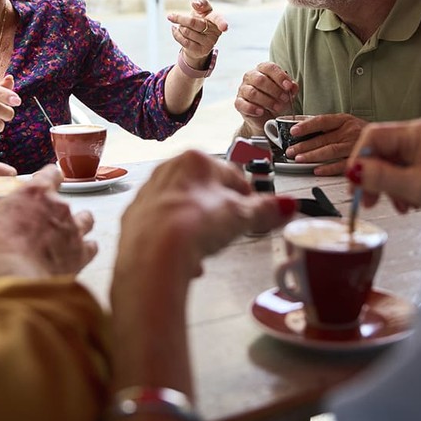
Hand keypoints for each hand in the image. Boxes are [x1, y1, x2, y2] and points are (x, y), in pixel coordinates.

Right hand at [0, 165, 97, 279]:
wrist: (14, 279)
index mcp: (35, 193)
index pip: (50, 174)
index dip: (49, 177)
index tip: (47, 180)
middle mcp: (59, 206)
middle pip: (65, 202)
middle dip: (54, 211)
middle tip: (41, 224)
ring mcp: (73, 229)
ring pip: (85, 220)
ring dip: (77, 225)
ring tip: (66, 235)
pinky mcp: (81, 254)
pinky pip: (91, 248)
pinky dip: (84, 250)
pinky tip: (75, 256)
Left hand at [116, 151, 295, 282]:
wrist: (154, 253)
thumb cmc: (195, 224)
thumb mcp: (241, 217)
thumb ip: (265, 210)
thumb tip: (287, 205)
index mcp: (195, 161)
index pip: (231, 175)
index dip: (246, 195)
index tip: (253, 210)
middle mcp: (167, 171)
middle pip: (203, 191)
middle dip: (217, 212)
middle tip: (229, 231)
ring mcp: (148, 195)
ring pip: (181, 210)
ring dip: (195, 228)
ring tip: (207, 249)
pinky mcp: (133, 220)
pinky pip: (161, 229)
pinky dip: (174, 242)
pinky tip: (185, 260)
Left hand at [166, 0, 228, 68]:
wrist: (196, 42)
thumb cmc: (200, 22)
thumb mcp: (202, 12)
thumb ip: (201, 4)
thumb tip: (195, 3)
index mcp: (216, 19)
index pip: (218, 19)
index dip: (222, 23)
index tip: (224, 27)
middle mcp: (215, 32)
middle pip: (193, 22)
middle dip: (180, 18)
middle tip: (170, 16)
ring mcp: (209, 43)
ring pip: (186, 31)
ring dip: (179, 27)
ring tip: (181, 27)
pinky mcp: (200, 51)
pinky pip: (184, 41)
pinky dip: (176, 34)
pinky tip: (175, 30)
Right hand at [234, 62, 297, 135]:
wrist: (266, 118)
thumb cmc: (276, 100)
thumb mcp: (286, 94)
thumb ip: (291, 89)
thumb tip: (293, 86)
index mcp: (263, 70)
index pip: (269, 68)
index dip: (280, 76)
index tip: (288, 86)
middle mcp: (251, 77)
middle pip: (260, 80)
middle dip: (275, 90)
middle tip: (285, 99)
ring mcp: (243, 89)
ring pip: (252, 92)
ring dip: (267, 101)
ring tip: (277, 107)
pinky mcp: (238, 102)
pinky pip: (242, 104)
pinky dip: (253, 108)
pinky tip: (261, 112)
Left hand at [286, 113, 368, 175]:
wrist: (386, 141)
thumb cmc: (360, 133)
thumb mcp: (344, 123)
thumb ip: (324, 125)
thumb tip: (298, 122)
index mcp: (344, 120)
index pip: (322, 121)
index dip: (307, 126)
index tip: (294, 131)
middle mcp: (350, 131)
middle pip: (323, 138)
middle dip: (304, 146)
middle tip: (290, 151)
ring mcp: (355, 146)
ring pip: (331, 151)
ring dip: (313, 156)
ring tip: (299, 159)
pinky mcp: (360, 159)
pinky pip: (342, 165)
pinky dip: (328, 168)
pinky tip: (317, 170)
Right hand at [345, 115, 420, 221]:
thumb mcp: (419, 188)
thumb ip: (383, 178)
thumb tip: (354, 171)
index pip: (376, 136)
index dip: (360, 159)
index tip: (353, 183)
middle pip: (384, 149)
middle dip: (374, 175)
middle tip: (368, 200)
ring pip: (394, 162)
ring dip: (389, 185)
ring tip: (399, 206)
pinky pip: (407, 170)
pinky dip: (402, 187)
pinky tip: (409, 204)